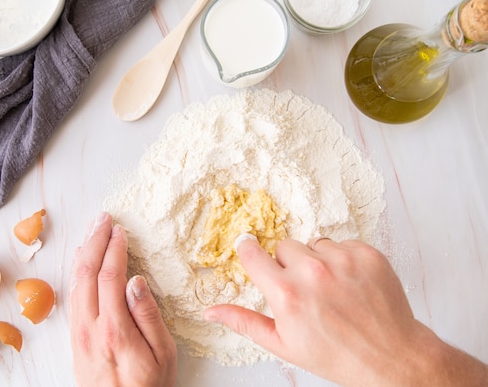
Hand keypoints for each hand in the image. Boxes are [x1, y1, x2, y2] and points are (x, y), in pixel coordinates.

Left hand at [69, 212, 176, 386]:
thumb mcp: (164, 355)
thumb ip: (148, 316)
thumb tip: (136, 280)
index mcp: (115, 329)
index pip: (110, 276)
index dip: (114, 248)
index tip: (119, 230)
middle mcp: (90, 329)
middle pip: (86, 273)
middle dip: (93, 241)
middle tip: (102, 219)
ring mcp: (79, 334)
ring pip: (74, 284)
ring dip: (82, 254)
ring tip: (91, 232)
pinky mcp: (76, 340)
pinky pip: (72, 298)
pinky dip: (76, 274)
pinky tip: (81, 264)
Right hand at [204, 235, 487, 386]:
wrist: (390, 357)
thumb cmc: (336, 355)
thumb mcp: (283, 344)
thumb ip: (244, 321)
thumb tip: (210, 311)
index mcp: (286, 294)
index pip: (253, 254)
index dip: (249, 251)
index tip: (248, 247)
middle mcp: (312, 272)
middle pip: (284, 246)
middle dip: (289, 264)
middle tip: (305, 290)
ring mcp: (342, 260)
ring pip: (314, 243)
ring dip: (318, 260)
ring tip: (332, 289)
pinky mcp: (366, 254)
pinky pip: (343, 244)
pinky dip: (344, 260)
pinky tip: (350, 284)